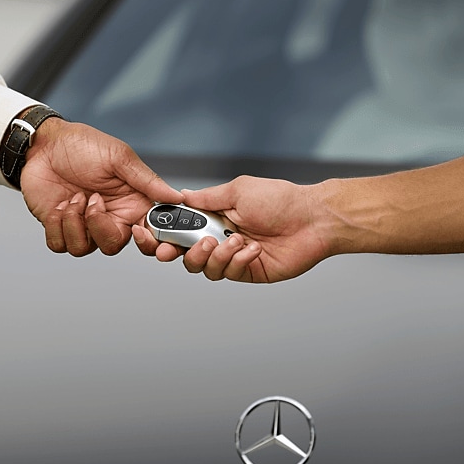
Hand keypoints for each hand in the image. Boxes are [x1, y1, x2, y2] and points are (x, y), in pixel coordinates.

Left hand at [20, 118, 183, 255]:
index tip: (138, 230)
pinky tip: (59, 203)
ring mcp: (83, 225)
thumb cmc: (83, 145)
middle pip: (113, 246)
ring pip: (83, 248)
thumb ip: (148, 181)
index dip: (147, 241)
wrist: (44, 144)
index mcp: (131, 204)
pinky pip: (60, 245)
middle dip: (101, 229)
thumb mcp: (120, 157)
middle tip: (95, 202)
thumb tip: (177, 197)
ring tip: (74, 196)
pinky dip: (57, 225)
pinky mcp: (59, 228)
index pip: (148, 235)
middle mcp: (109, 218)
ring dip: (75, 221)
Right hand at [132, 176, 327, 282]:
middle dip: (177, 253)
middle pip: (183, 255)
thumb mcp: (238, 190)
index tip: (149, 233)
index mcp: (213, 217)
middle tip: (182, 248)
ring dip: (214, 256)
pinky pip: (228, 273)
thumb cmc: (280, 199)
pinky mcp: (248, 272)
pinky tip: (253, 249)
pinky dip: (237, 261)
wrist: (313, 219)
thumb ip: (207, 198)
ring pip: (203, 269)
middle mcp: (219, 238)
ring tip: (235, 241)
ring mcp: (233, 257)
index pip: (179, 229)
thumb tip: (180, 196)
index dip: (161, 234)